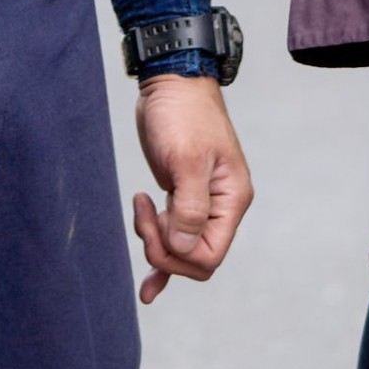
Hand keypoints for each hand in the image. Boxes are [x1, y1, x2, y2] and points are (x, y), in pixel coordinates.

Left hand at [132, 73, 252, 303]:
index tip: (156, 222)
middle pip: (195, 258)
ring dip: (155, 244)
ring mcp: (201, 203)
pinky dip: (161, 257)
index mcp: (231, 199)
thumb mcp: (187, 158)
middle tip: (143, 216)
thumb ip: (189, 207)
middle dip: (164, 249)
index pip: (210, 255)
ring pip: (181, 250)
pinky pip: (174, 237)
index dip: (178, 254)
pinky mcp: (180, 197)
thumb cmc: (183, 114)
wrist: (171, 83)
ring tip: (137, 212)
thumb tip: (183, 247)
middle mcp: (220, 206)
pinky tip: (148, 285)